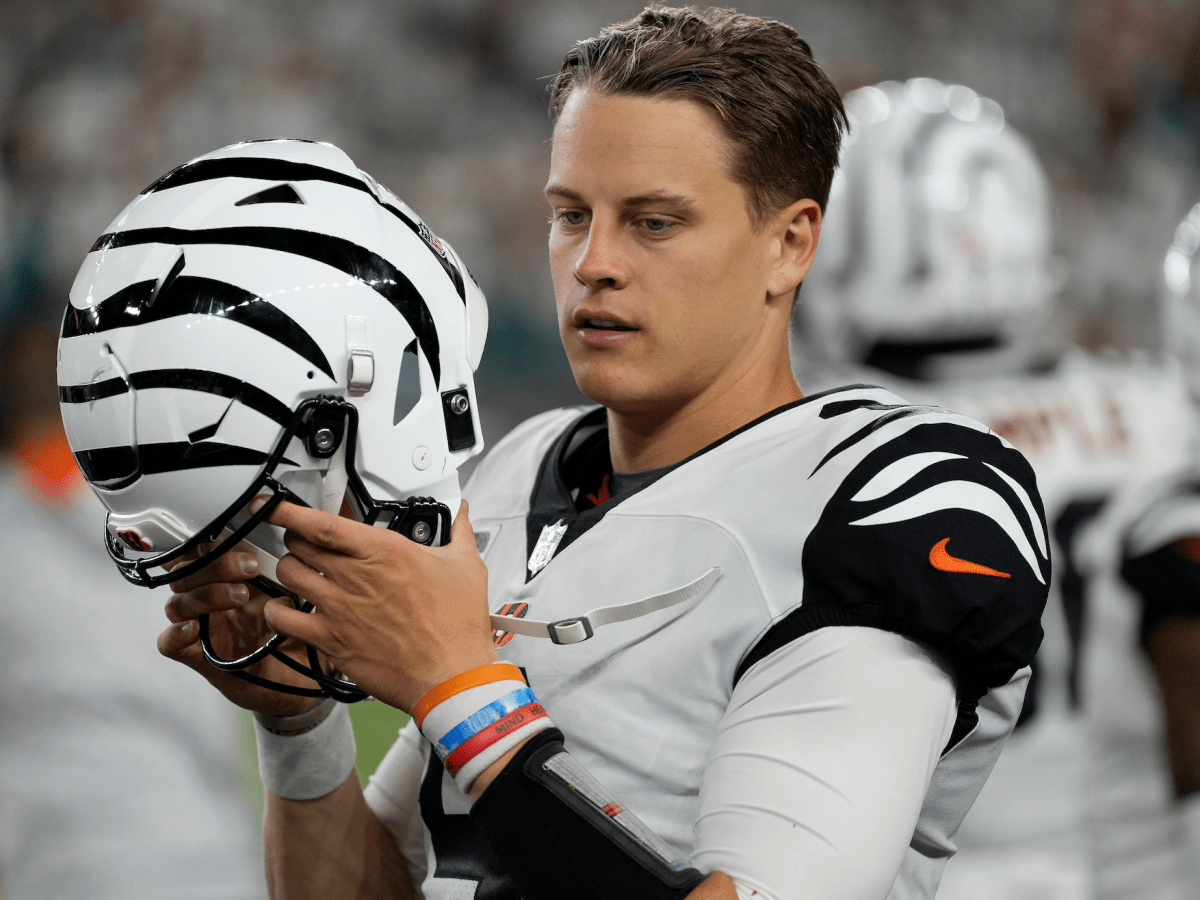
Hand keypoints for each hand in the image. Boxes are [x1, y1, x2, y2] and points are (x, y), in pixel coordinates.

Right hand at [157, 541, 324, 717]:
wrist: (301, 684)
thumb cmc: (300, 638)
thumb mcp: (306, 600)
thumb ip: (306, 571)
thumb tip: (324, 531)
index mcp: (234, 581)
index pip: (207, 552)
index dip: (214, 540)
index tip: (245, 537)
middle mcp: (214, 602)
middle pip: (188, 571)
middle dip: (216, 563)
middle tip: (251, 567)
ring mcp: (204, 628)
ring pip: (178, 602)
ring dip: (205, 594)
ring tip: (240, 596)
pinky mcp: (198, 657)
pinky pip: (169, 644)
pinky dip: (174, 635)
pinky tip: (193, 629)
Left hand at [259, 499, 497, 711]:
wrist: (450, 675)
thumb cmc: (456, 627)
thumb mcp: (465, 567)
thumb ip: (459, 533)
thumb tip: (462, 515)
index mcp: (384, 552)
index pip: (323, 522)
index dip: (290, 510)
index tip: (276, 504)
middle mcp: (355, 576)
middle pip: (299, 544)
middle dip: (296, 538)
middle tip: (303, 540)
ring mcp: (339, 608)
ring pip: (287, 575)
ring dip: (289, 569)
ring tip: (298, 571)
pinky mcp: (331, 639)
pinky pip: (284, 619)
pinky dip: (278, 610)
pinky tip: (286, 609)